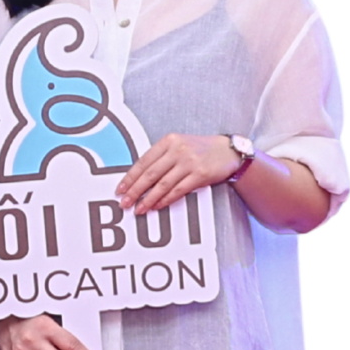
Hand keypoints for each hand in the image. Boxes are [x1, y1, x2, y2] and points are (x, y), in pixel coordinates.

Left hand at [116, 134, 239, 213]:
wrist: (229, 150)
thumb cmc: (200, 149)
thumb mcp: (178, 145)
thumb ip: (160, 157)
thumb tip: (138, 179)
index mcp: (168, 141)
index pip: (143, 161)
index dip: (129, 177)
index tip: (120, 189)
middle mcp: (177, 150)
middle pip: (150, 174)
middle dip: (134, 191)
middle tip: (124, 203)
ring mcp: (189, 162)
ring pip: (162, 184)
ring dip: (148, 199)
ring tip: (139, 209)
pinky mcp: (200, 174)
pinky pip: (178, 190)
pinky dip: (166, 200)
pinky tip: (157, 206)